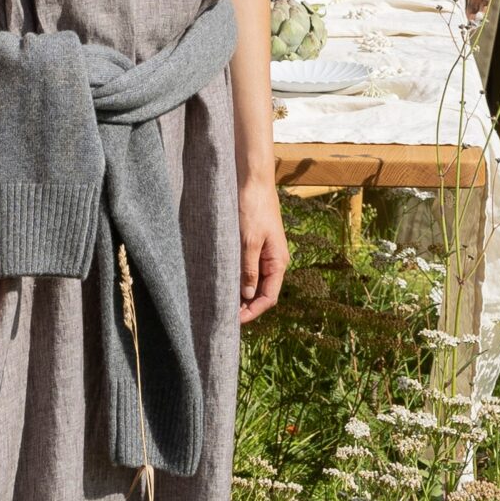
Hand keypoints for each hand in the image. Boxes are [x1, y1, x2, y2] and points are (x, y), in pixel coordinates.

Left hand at [236, 174, 288, 324]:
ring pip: (253, 281)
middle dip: (246, 306)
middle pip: (261, 292)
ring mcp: (264, 252)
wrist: (252, 179)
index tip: (234, 321)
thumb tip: (247, 295)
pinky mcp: (254, 243)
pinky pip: (247, 267)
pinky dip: (237, 277)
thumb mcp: (249, 240)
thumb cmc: (253, 207)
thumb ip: (249, 268)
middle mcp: (273, 260)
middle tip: (224, 316)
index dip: (253, 312)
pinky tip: (223, 282)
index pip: (268, 297)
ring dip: (240, 292)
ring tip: (221, 302)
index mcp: (278, 261)